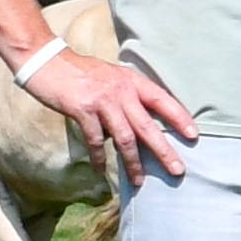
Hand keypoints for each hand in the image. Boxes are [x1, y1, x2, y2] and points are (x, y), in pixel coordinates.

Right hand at [27, 46, 197, 182]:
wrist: (47, 61)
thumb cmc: (81, 71)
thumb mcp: (113, 76)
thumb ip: (129, 94)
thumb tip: (141, 120)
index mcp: (132, 81)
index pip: (163, 100)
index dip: (180, 118)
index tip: (193, 136)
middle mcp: (121, 91)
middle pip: (148, 126)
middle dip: (163, 151)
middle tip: (177, 170)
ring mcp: (102, 102)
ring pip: (124, 138)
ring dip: (133, 162)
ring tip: (140, 180)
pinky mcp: (82, 110)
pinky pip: (95, 140)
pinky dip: (99, 157)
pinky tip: (102, 170)